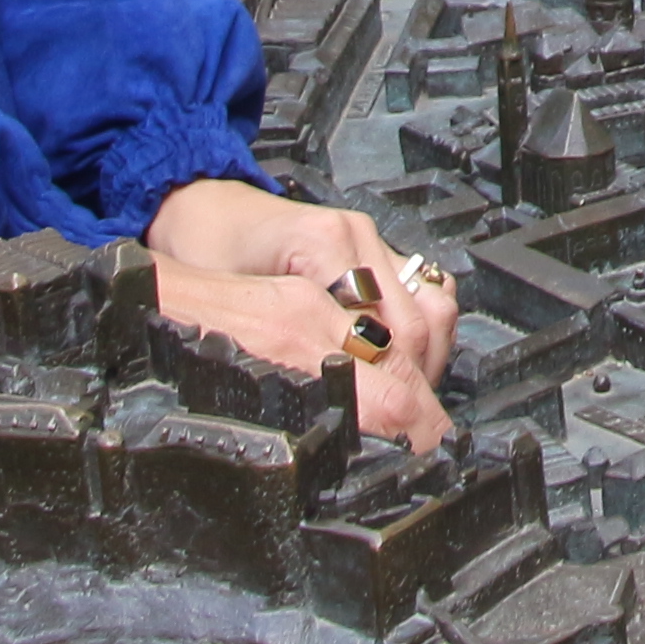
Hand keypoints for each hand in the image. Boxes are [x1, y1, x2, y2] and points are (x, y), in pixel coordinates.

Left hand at [141, 182, 457, 448]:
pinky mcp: (376, 249)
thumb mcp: (231, 303)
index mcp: (324, 245)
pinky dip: (425, 333)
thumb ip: (282, 341)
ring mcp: (372, 240)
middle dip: (418, 384)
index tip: (401, 431)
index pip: (385, 328)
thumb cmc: (209, 250)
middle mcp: (359, 238)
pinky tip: (405, 364)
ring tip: (410, 403)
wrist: (209, 210)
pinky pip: (426, 292)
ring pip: (435, 307)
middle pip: (419, 324)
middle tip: (412, 433)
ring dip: (428, 359)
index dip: (396, 389)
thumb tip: (325, 394)